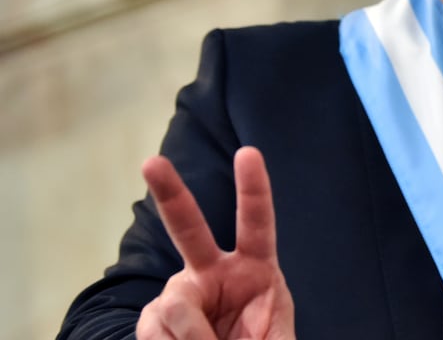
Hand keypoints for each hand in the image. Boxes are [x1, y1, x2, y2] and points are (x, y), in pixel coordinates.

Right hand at [136, 147, 295, 339]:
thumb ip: (259, 335)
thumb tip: (199, 327)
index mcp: (255, 268)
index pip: (257, 223)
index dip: (253, 189)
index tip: (248, 153)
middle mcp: (212, 271)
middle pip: (188, 228)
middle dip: (169, 193)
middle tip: (151, 163)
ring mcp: (180, 293)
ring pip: (177, 304)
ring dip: (193, 336)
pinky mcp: (154, 319)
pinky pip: (155, 330)